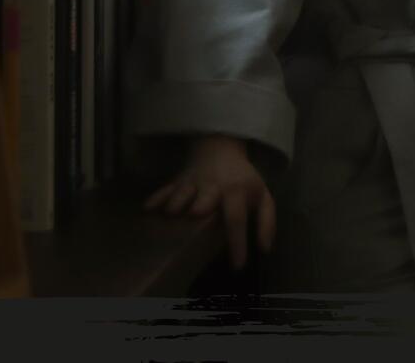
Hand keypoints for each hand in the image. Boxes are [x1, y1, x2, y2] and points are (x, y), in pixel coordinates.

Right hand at [144, 134, 275, 269]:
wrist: (221, 148)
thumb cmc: (242, 180)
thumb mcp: (262, 195)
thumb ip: (267, 220)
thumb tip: (265, 249)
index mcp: (236, 191)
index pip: (237, 218)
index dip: (238, 242)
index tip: (237, 266)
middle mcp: (213, 187)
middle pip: (206, 198)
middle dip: (200, 206)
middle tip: (195, 215)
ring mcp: (193, 183)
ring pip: (182, 192)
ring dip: (176, 202)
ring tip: (170, 213)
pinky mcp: (177, 180)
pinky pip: (165, 189)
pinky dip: (156, 198)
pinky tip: (147, 209)